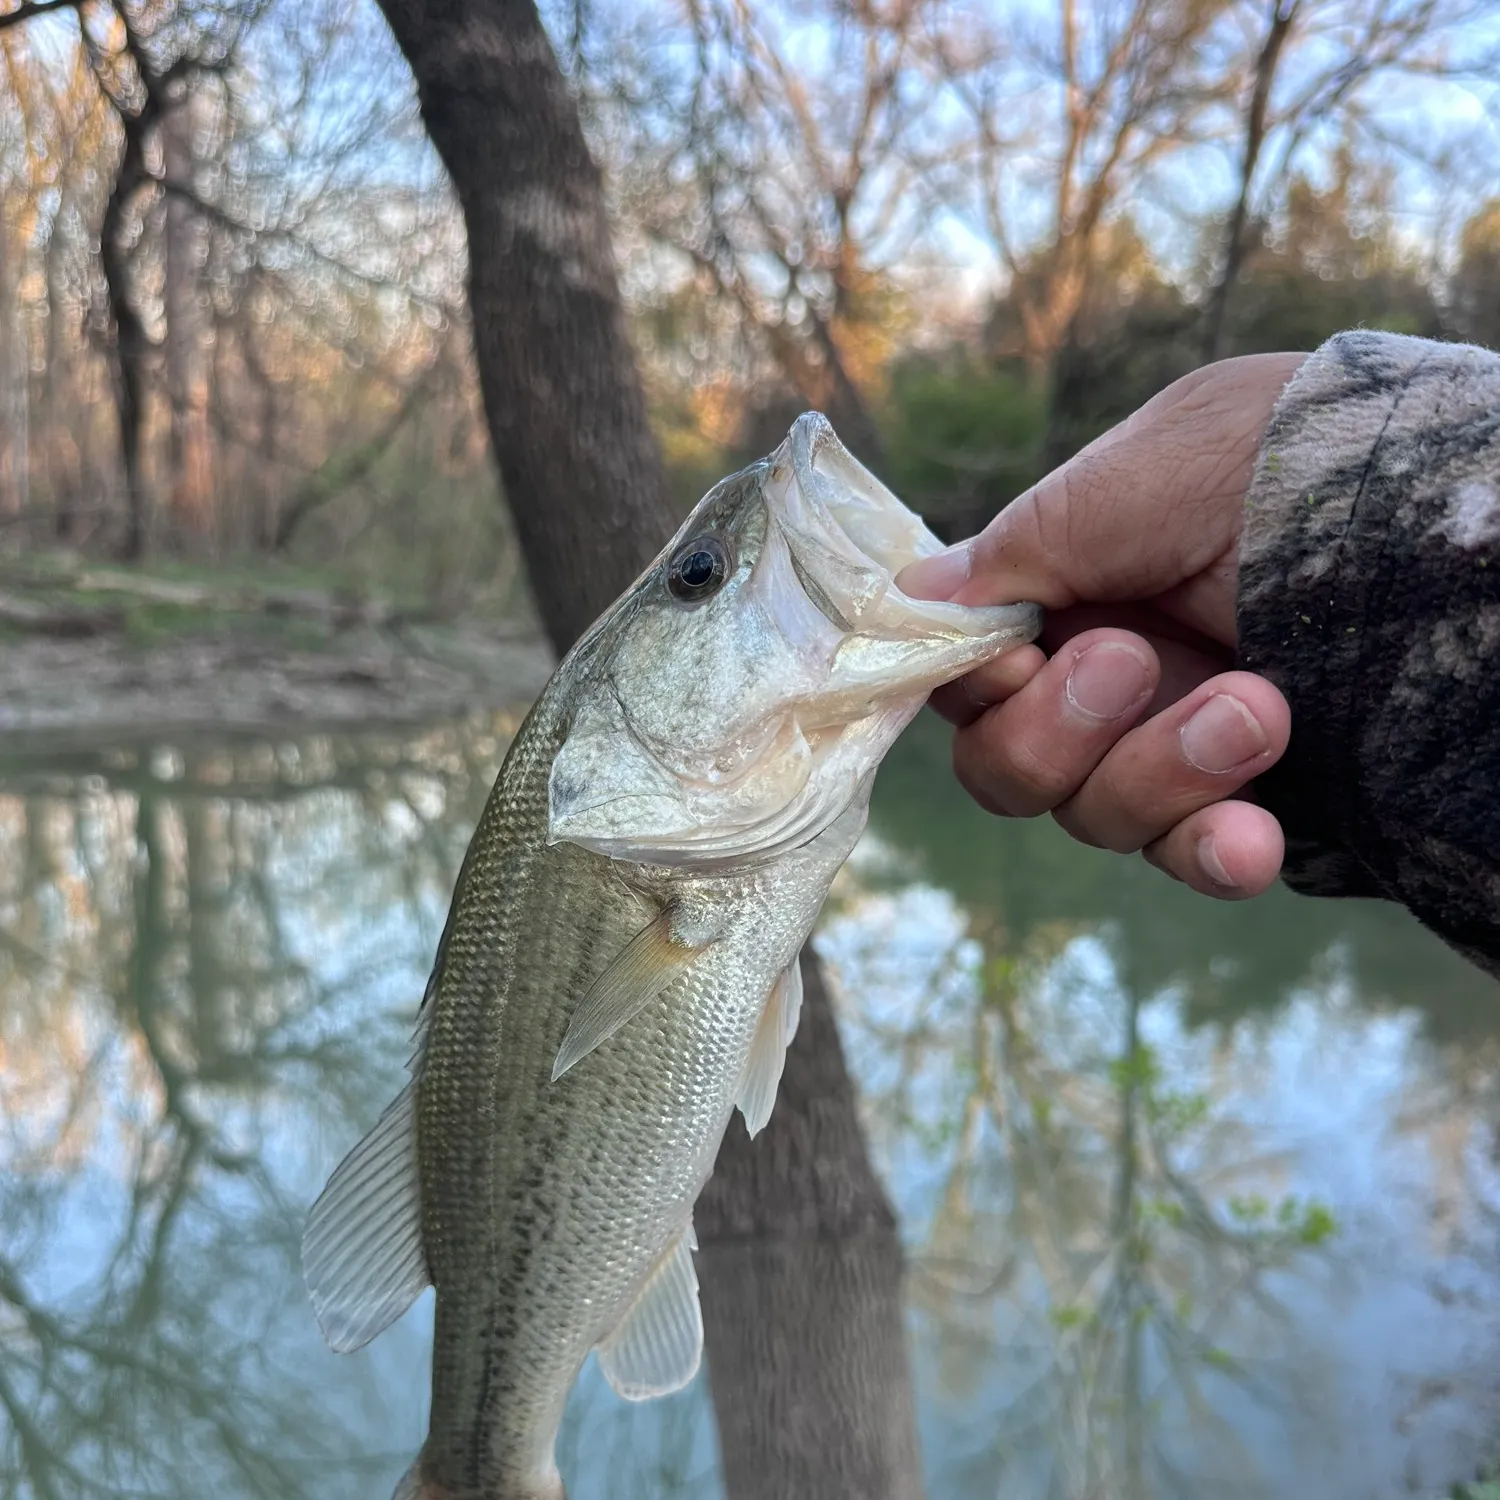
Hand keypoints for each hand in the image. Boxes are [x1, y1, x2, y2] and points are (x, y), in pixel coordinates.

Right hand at [897, 353, 1306, 899]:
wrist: (1446, 512)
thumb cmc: (1286, 462)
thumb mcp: (1141, 473)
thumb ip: (1021, 545)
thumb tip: (909, 600)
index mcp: (1067, 592)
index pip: (966, 675)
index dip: (974, 686)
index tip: (1014, 657)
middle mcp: (1108, 675)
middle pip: (1007, 767)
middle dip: (1056, 730)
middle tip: (1134, 662)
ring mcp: (1176, 743)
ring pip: (1094, 815)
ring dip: (1159, 771)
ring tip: (1259, 707)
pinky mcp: (1249, 797)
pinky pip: (1195, 858)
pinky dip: (1211, 854)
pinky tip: (1253, 836)